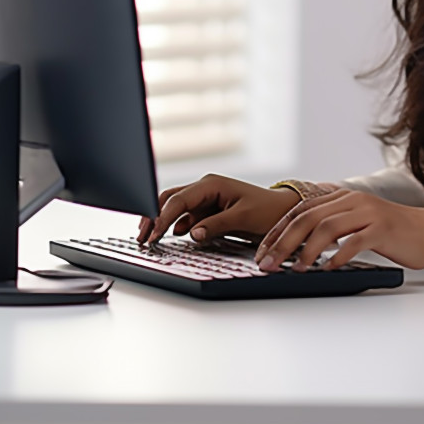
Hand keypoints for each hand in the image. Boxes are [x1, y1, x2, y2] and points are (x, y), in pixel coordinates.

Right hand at [137, 174, 300, 244]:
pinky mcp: (208, 210)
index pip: (178, 200)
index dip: (162, 217)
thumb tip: (192, 233)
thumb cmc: (267, 210)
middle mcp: (205, 188)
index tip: (152, 234)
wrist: (282, 212)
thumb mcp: (242, 217)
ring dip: (161, 221)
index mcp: (212, 184)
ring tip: (149, 238)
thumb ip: (216, 224)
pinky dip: (175, 225)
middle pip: (170, 199)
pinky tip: (169, 236)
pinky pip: (185, 216)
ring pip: (175, 207)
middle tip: (142, 237)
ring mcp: (205, 199)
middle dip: (153, 216)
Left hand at [253, 190, 423, 275]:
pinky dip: (337, 256)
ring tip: (295, 270)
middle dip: (282, 242)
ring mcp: (368, 213)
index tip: (261, 252)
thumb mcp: (357, 226)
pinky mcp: (383, 228)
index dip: (277, 231)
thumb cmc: (393, 235)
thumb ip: (332, 230)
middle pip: (307, 218)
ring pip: (326, 227)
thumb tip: (296, 250)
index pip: (299, 211)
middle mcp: (353, 200)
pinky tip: (328, 269)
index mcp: (343, 197)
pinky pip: (354, 241)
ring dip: (306, 251)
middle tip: (267, 264)